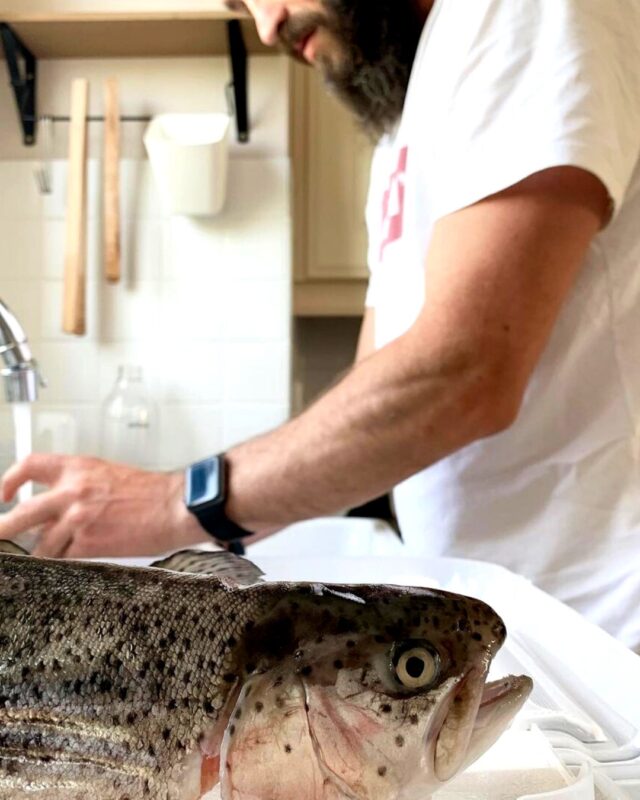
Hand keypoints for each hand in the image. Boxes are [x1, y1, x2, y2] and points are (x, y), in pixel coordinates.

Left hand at [0, 454, 208, 558]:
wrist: (176, 506)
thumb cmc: (151, 493)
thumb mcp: (108, 476)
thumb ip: (78, 487)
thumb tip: (56, 508)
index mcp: (78, 468)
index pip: (30, 466)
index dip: (9, 481)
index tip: (3, 495)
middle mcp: (72, 491)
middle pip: (21, 513)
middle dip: (5, 529)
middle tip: (2, 536)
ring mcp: (78, 519)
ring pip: (41, 544)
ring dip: (44, 552)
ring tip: (53, 554)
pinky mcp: (88, 544)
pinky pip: (64, 558)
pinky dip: (66, 561)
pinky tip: (75, 559)